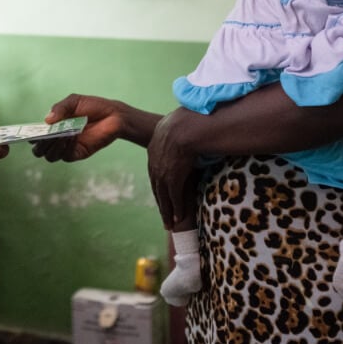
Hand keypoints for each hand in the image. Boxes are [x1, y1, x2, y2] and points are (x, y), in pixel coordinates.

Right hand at [32, 93, 129, 162]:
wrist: (113, 115)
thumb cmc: (92, 106)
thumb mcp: (73, 101)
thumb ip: (59, 108)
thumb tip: (46, 120)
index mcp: (52, 127)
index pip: (34, 136)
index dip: (28, 136)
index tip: (27, 133)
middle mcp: (56, 139)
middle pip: (39, 151)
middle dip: (39, 145)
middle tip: (45, 136)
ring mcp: (66, 148)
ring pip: (50, 156)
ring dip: (52, 147)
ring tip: (61, 135)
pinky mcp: (77, 154)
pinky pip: (65, 156)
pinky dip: (65, 147)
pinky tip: (71, 137)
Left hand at [148, 109, 207, 227]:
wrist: (186, 127)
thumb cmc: (188, 120)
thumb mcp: (177, 122)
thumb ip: (179, 128)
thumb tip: (186, 123)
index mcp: (154, 146)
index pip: (155, 170)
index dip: (159, 184)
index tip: (162, 193)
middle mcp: (154, 161)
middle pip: (156, 186)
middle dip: (161, 202)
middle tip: (164, 216)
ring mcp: (162, 171)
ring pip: (163, 196)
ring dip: (167, 211)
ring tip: (170, 223)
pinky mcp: (172, 179)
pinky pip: (174, 198)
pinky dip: (176, 209)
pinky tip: (178, 218)